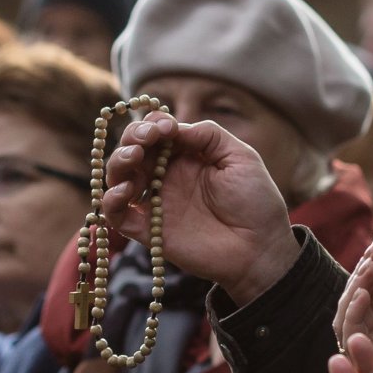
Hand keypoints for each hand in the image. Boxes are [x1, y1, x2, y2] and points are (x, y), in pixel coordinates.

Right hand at [102, 113, 297, 304]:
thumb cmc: (256, 202)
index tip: (166, 128)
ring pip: (117, 177)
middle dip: (131, 138)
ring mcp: (155, 203)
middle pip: (131, 149)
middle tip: (145, 140)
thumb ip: (209, 135)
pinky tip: (126, 191)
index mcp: (186, 156)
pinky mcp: (148, 231)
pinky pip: (116, 215)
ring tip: (135, 158)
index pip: (155, 131)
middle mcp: (165, 176)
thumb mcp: (241, 157)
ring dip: (118, 162)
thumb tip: (174, 127)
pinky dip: (110, 200)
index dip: (153, 124)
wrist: (262, 248)